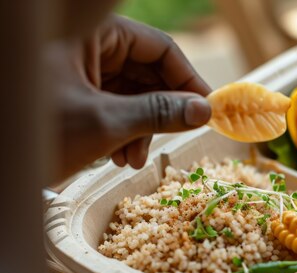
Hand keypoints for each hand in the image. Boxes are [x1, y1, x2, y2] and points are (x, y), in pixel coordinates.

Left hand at [47, 15, 211, 180]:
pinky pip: (112, 107)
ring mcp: (77, 72)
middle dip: (160, 111)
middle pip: (147, 72)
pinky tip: (117, 156)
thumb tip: (204, 110)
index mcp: (92, 35)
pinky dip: (121, 132)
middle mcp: (86, 48)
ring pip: (131, 93)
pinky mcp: (71, 94)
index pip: (159, 48)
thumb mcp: (104, 123)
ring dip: (141, 128)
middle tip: (170, 142)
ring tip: (131, 159)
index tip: (208, 111)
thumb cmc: (34, 131)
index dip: (188, 80)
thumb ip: (158, 113)